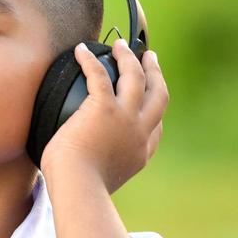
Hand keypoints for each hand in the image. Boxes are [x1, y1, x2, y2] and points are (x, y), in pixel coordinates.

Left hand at [39, 39, 166, 193]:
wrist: (79, 189)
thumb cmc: (78, 191)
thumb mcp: (99, 182)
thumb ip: (99, 171)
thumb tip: (80, 171)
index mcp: (140, 153)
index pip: (156, 128)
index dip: (156, 111)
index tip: (151, 99)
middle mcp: (139, 132)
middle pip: (158, 95)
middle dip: (156, 73)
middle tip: (150, 57)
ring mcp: (125, 118)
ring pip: (136, 77)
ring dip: (129, 58)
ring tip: (120, 45)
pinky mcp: (104, 108)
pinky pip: (99, 75)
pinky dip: (89, 61)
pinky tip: (80, 50)